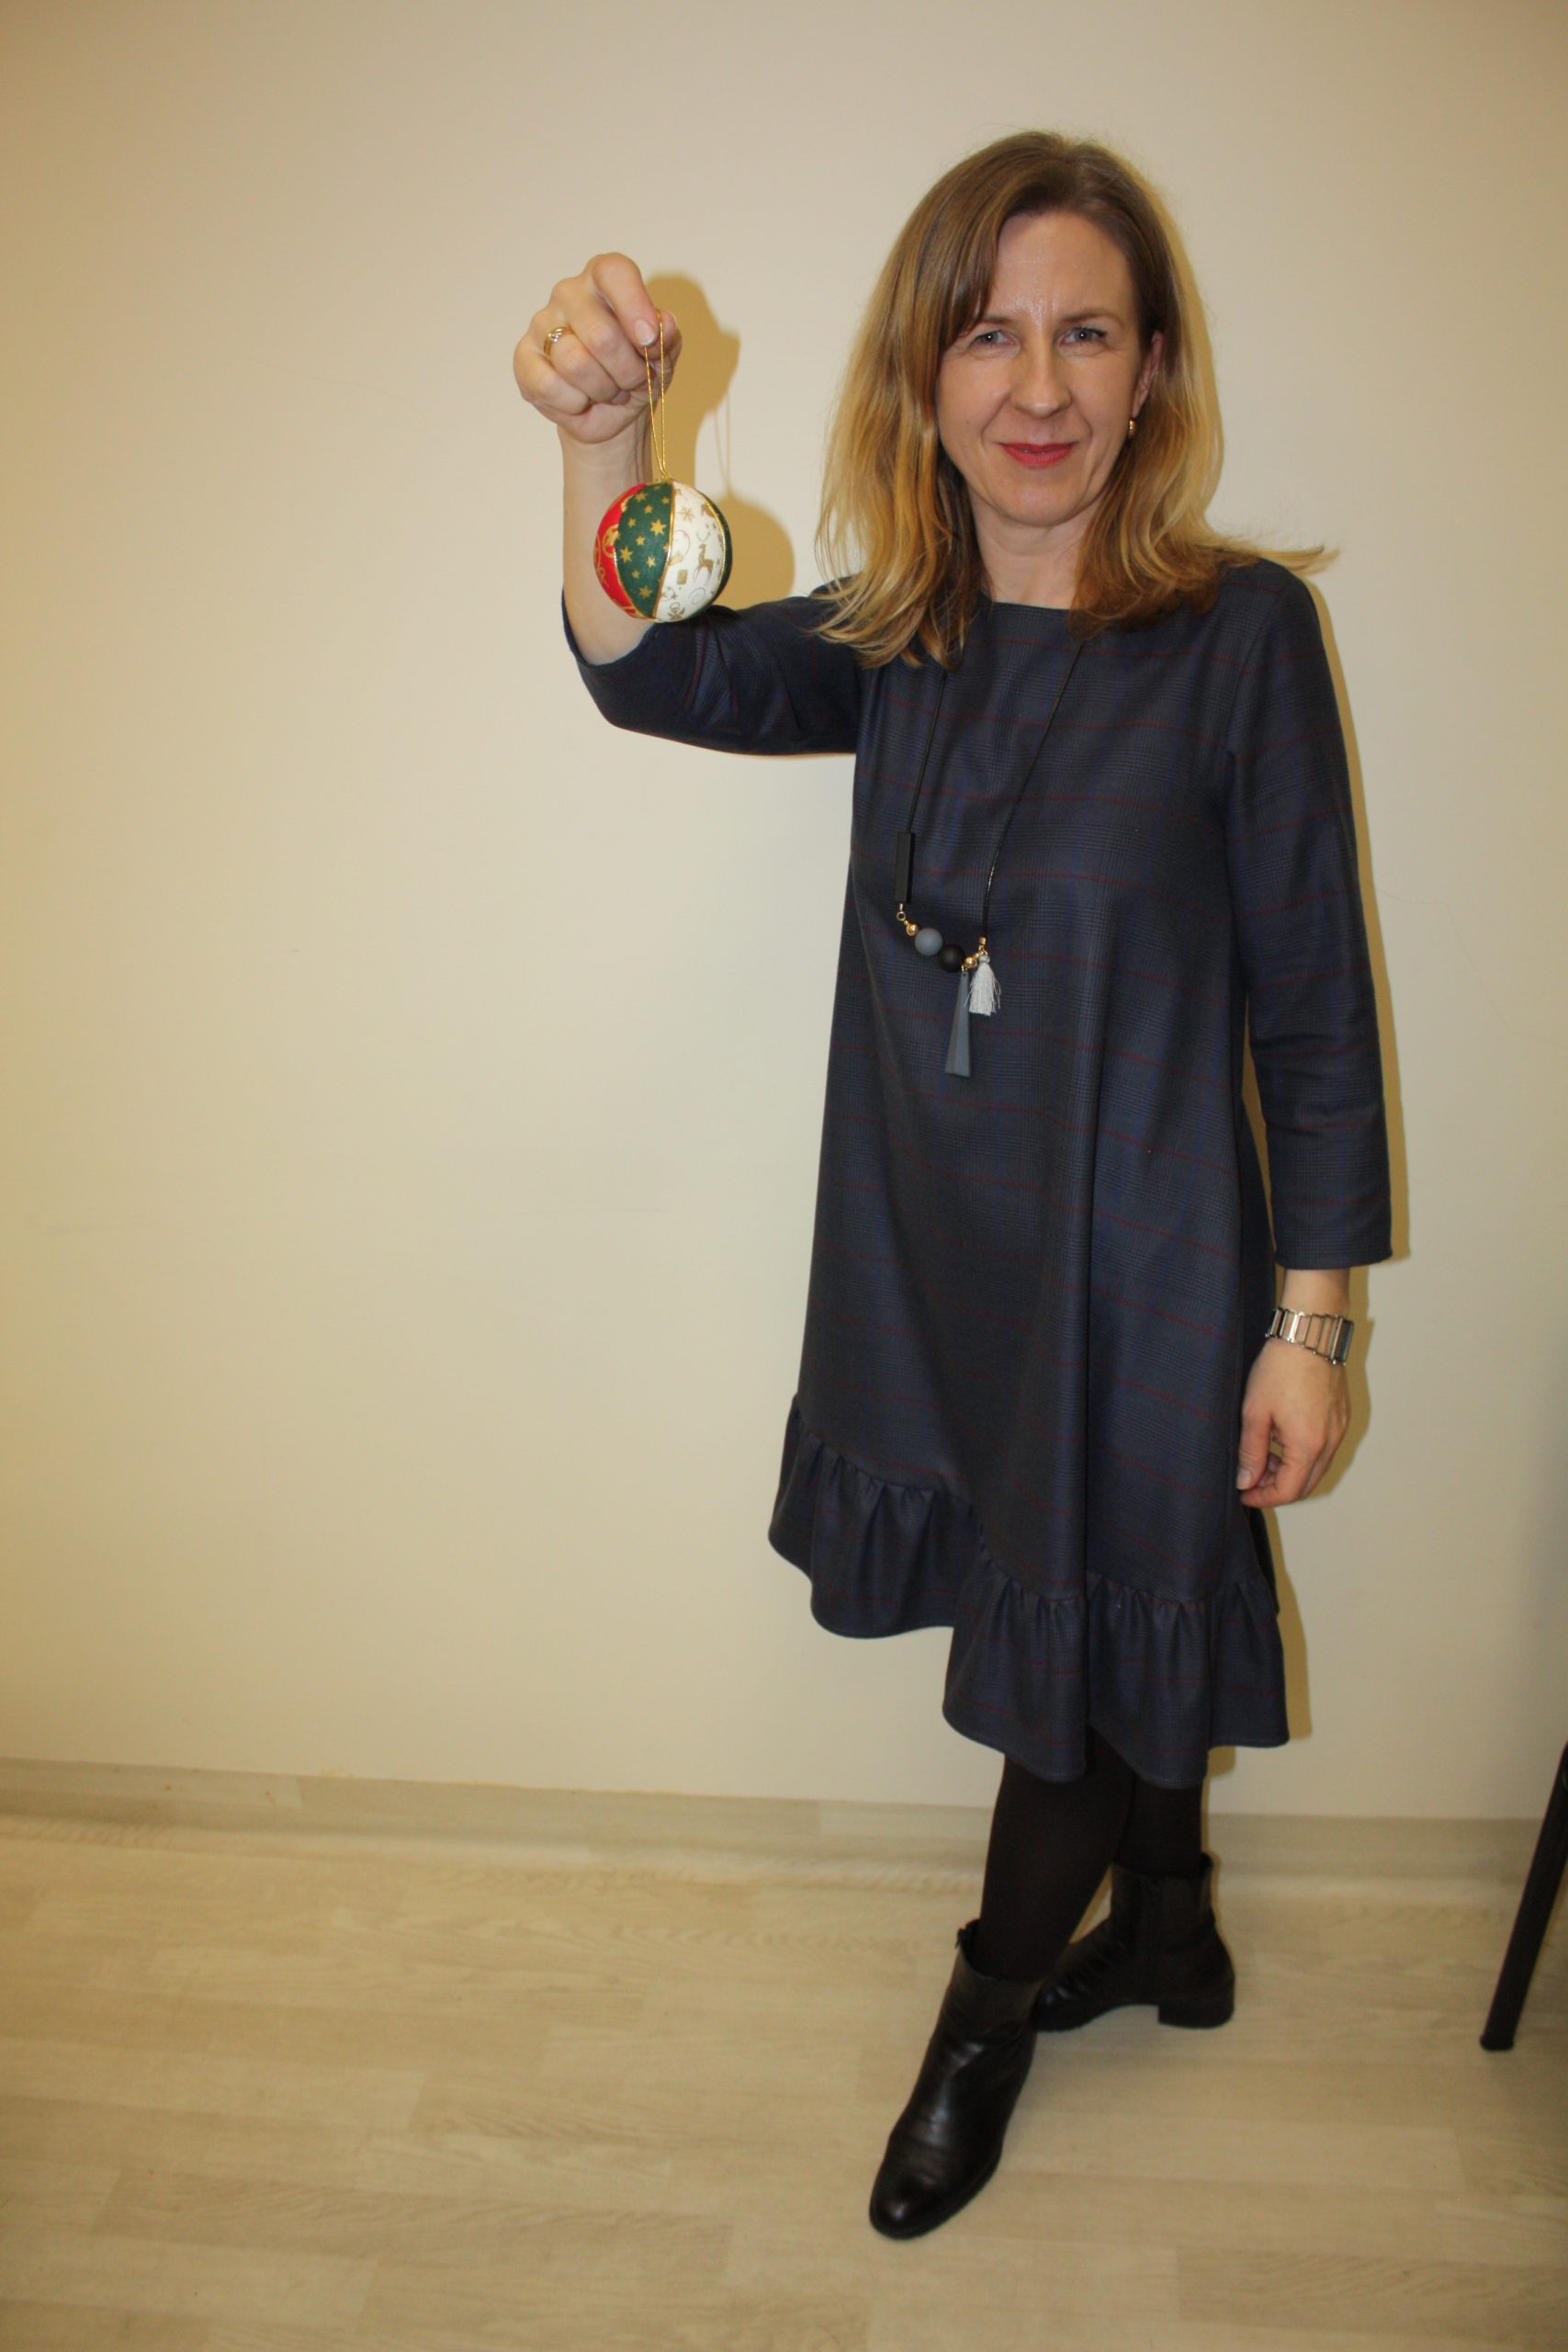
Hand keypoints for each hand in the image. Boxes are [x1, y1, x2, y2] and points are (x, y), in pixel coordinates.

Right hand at [513, 255, 681, 447]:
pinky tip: (581, 400)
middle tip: (632, 381)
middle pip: (601, 335)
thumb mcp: (662, 356)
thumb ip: (667, 337)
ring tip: (608, 390)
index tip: (649, 340)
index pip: (614, 271)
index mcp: (603, 280)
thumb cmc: (635, 373)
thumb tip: (664, 324)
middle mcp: (568, 293)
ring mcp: (541, 324)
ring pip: (575, 362)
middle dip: (626, 371)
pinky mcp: (524, 358)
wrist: (611, 413)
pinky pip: (549, 385)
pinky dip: (574, 403)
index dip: (634, 305)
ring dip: (602, 389)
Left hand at [1234, 1338, 1349, 1506]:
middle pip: (1306, 1484)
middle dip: (1277, 1487)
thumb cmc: (1281, 1368)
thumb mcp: (1255, 1412)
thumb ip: (1251, 1451)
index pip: (1289, 1491)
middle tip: (1251, 1477)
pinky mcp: (1341, 1417)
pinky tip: (1281, 1438)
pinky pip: (1323, 1448)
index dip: (1264, 1497)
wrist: (1309, 1334)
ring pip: (1316, 1467)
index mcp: (1308, 1445)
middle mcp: (1330, 1442)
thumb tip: (1246, 1481)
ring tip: (1263, 1454)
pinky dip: (1303, 1454)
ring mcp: (1339, 1429)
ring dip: (1290, 1470)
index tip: (1244, 1493)